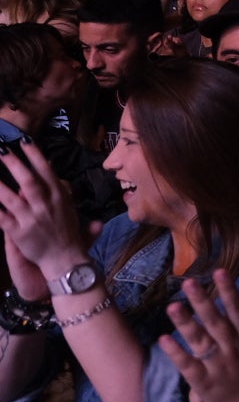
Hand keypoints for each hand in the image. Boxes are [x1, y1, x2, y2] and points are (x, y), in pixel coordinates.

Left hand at [0, 139, 91, 272]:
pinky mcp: (19, 233)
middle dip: (14, 164)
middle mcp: (45, 206)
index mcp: (59, 197)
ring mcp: (31, 219)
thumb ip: (57, 187)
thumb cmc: (67, 232)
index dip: (35, 156)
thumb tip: (49, 166)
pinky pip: (1, 218)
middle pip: (28, 181)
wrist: (65, 259)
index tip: (24, 141)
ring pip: (11, 198)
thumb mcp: (68, 206)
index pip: (46, 172)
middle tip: (1, 149)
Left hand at [159, 272, 238, 401]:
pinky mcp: (205, 384)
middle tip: (188, 283)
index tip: (218, 272)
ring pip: (201, 342)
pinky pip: (189, 367)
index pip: (237, 309)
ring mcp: (219, 366)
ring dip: (186, 324)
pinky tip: (164, 340)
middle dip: (203, 302)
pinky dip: (177, 354)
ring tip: (172, 306)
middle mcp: (234, 348)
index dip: (228, 291)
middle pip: (216, 322)